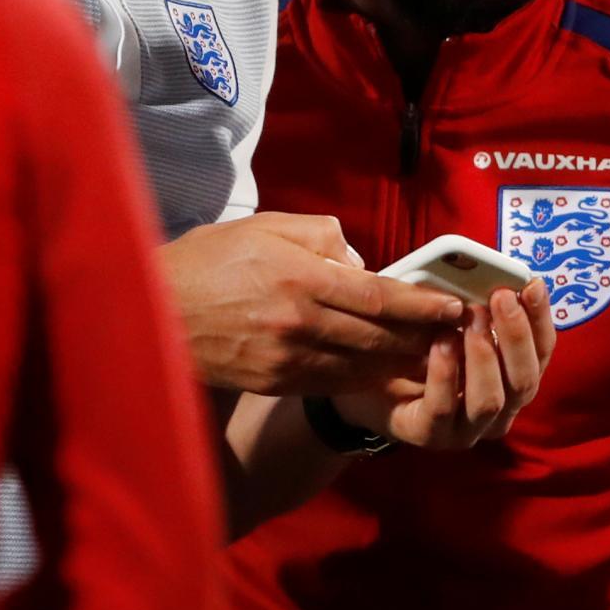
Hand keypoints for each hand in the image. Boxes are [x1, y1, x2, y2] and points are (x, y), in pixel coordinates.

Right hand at [161, 213, 463, 395]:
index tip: (452, 307)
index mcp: (300, 277)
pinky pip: (332, 383)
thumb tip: (357, 260)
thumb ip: (318, 235)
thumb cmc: (207, 261)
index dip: (421, 305)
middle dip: (423, 337)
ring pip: (360, 366)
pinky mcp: (273, 382)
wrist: (153, 311)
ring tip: (433, 358)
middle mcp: (299, 322)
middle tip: (456, 336)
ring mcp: (287, 358)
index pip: (379, 296)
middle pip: (378, 336)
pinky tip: (385, 377)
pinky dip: (364, 382)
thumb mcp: (262, 226)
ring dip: (401, 364)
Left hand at [334, 282, 556, 451]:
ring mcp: (466, 430)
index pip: (541, 352)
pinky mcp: (430, 435)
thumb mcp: (446, 320)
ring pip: (491, 400)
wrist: (362, 383)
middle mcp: (498, 410)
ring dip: (483, 355)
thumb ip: (471, 306)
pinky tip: (440, 343)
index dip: (540, 319)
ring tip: (471, 319)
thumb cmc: (411, 348)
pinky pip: (443, 408)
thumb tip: (489, 276)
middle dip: (516, 336)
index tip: (531, 285)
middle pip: (525, 380)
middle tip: (500, 298)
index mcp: (510, 379)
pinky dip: (445, 373)